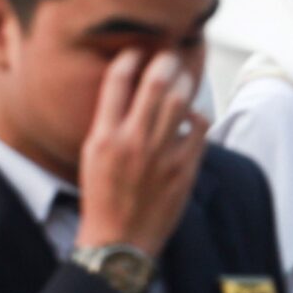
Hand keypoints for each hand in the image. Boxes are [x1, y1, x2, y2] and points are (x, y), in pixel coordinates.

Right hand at [73, 50, 206, 258]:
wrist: (119, 243)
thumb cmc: (103, 197)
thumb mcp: (92, 156)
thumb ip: (109, 122)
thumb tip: (130, 88)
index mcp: (103, 137)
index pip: (117, 81)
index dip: (131, 56)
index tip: (138, 49)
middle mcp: (132, 141)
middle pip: (156, 81)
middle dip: (166, 59)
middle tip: (171, 53)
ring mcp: (161, 154)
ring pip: (182, 99)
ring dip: (186, 81)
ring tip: (184, 76)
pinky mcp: (185, 167)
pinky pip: (200, 126)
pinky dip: (198, 115)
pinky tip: (192, 116)